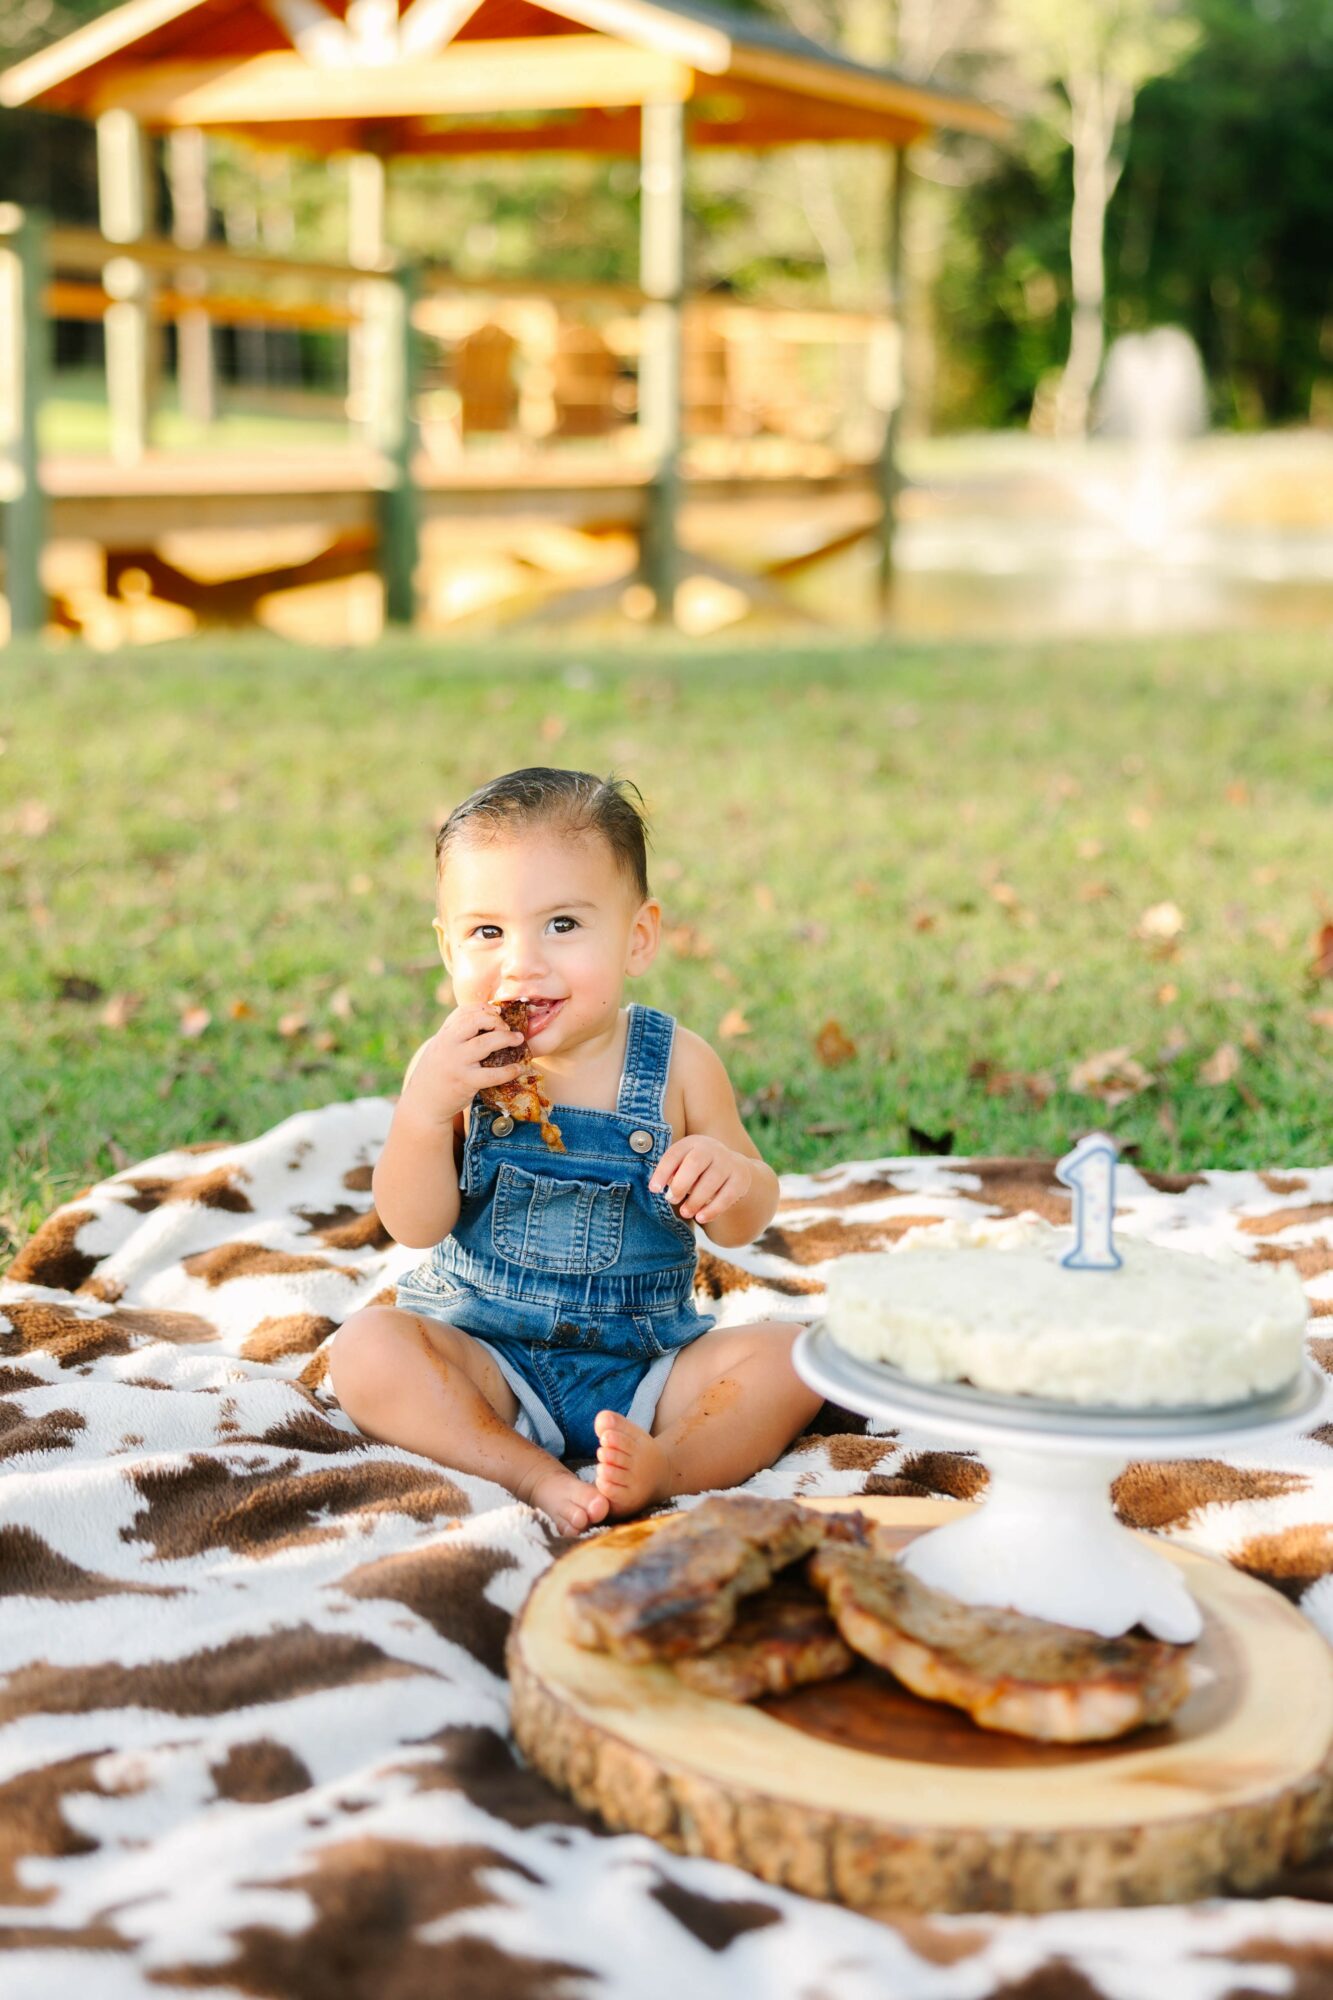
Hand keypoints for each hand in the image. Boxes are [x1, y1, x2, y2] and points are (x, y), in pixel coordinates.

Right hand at [402, 1004, 526, 1124]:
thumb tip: (486, 1016)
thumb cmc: (437, 1072)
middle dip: (495, 1020)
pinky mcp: (466, 1082)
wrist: (423, 1103)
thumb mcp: (440, 1047)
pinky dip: (508, 1070)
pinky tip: (518, 1068)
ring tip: (518, 1039)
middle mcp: (448, 1046)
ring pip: (484, 1044)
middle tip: (507, 1027)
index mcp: (443, 1035)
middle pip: (474, 1022)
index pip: (464, 1012)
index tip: (498, 1012)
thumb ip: (457, 1033)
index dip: (484, 1008)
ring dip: (505, 1038)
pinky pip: (492, 1075)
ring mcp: (457, 1063)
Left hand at [649, 1136, 752, 1225]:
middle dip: (680, 1184)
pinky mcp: (741, 1178)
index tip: (654, 1189)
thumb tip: (661, 1186)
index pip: (674, 1154)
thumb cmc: (698, 1171)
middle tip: (671, 1199)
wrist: (733, 1169)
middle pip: (694, 1163)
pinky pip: (727, 1195)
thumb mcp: (683, 1166)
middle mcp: (711, 1148)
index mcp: (692, 1143)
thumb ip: (672, 1174)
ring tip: (685, 1212)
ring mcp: (728, 1162)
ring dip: (695, 1200)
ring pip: (711, 1181)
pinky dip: (713, 1209)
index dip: (662, 1172)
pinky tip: (701, 1218)